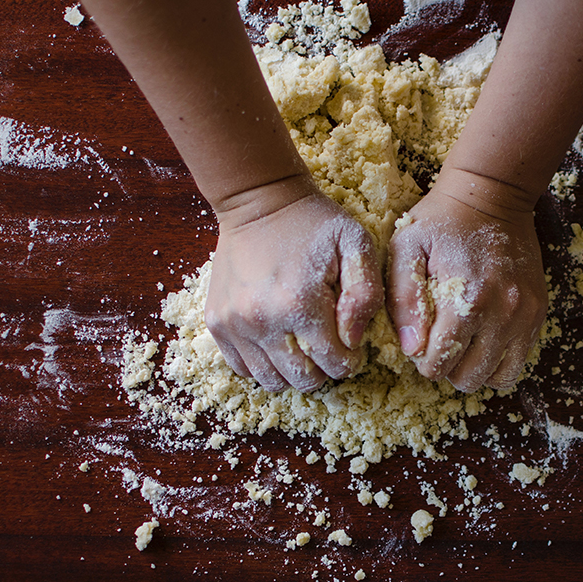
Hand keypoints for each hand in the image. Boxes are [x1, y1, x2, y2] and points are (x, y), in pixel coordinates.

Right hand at [206, 182, 382, 392]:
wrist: (259, 200)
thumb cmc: (314, 223)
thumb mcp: (356, 244)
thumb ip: (366, 294)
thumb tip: (352, 340)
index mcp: (300, 304)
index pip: (335, 364)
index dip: (350, 359)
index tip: (349, 342)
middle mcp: (261, 320)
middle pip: (303, 380)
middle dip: (323, 370)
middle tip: (327, 346)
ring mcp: (234, 324)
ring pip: (271, 381)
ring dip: (293, 372)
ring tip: (302, 346)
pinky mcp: (217, 323)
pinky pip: (242, 368)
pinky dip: (263, 365)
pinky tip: (277, 343)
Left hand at [387, 168, 547, 392]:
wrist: (492, 194)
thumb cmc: (441, 221)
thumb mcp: (407, 249)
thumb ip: (404, 301)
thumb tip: (412, 348)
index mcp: (467, 300)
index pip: (438, 364)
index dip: (421, 359)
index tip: (419, 338)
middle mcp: (502, 314)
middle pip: (468, 377)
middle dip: (447, 367)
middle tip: (439, 341)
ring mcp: (525, 315)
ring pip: (498, 377)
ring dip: (474, 369)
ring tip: (462, 344)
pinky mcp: (537, 313)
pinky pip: (519, 361)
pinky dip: (498, 360)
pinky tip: (482, 338)